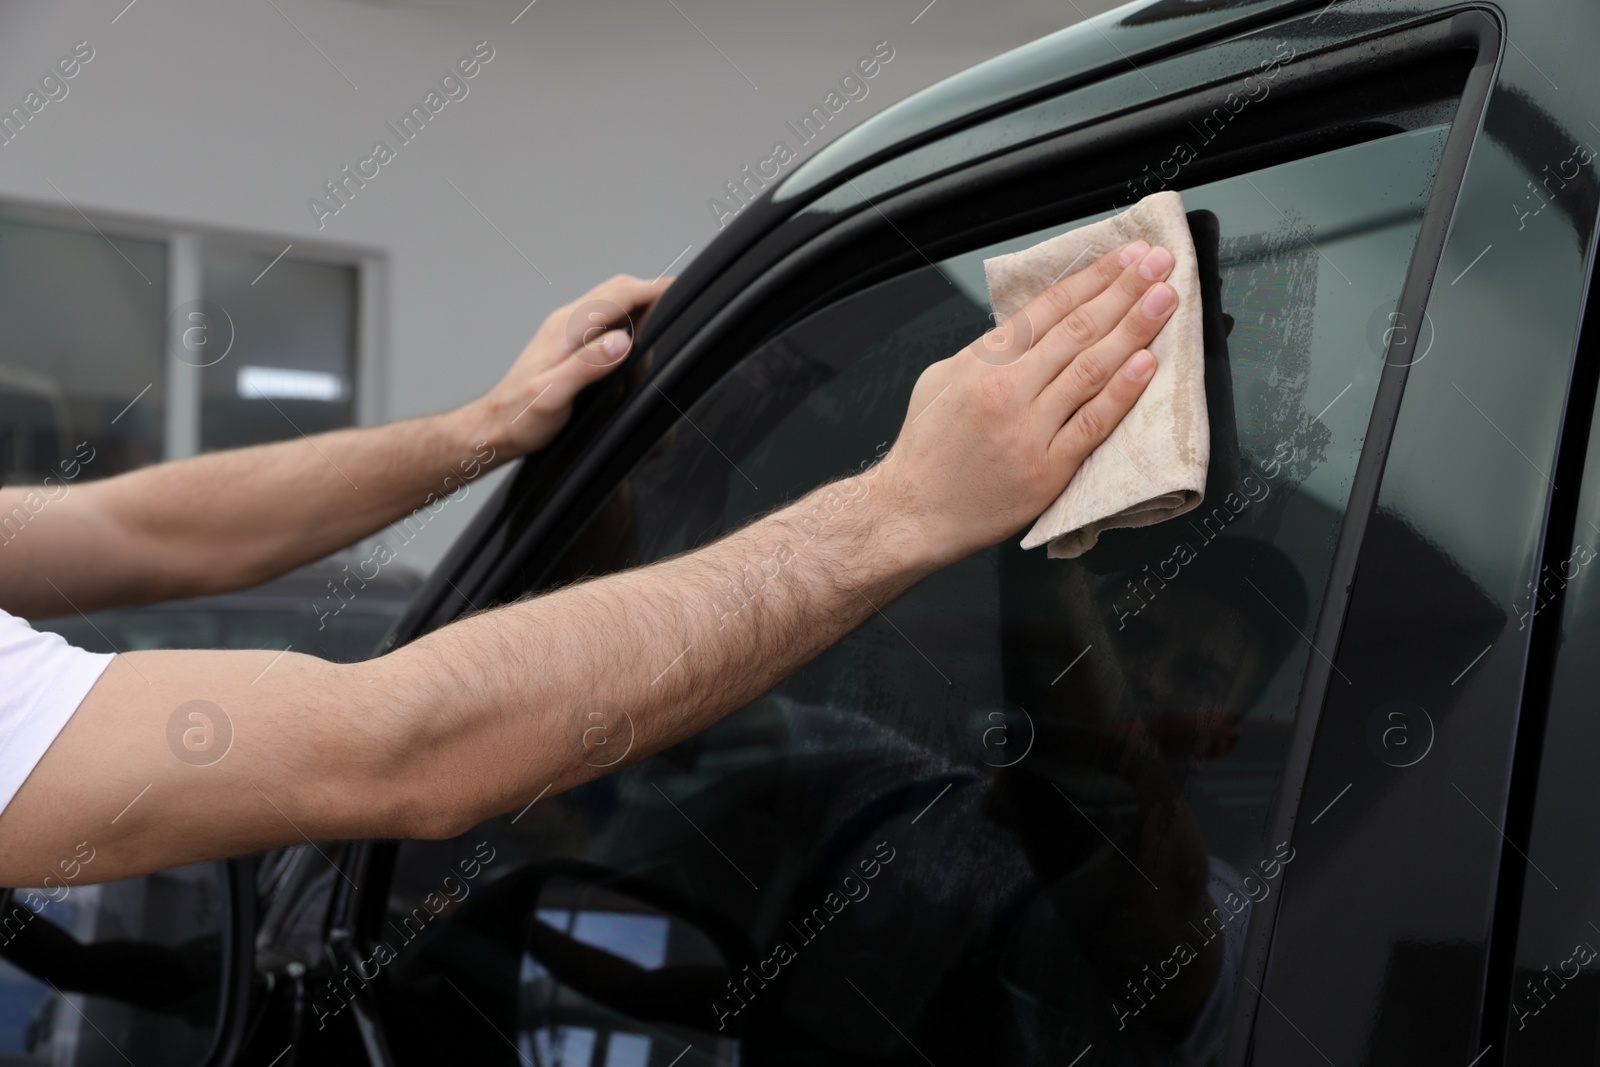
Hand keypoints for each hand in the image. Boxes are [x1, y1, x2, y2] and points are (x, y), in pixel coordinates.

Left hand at [474, 274, 672, 455]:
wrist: (495, 427)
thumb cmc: (520, 417)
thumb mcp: (554, 395)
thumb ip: (588, 366)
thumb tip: (622, 342)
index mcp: (567, 328)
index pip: (618, 295)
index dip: (653, 290)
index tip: (679, 292)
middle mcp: (568, 322)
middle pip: (618, 290)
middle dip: (651, 292)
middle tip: (680, 305)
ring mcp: (568, 331)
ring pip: (612, 303)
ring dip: (640, 304)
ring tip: (665, 318)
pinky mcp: (569, 343)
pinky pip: (604, 319)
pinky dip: (628, 319)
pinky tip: (637, 337)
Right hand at [874, 241, 1177, 568]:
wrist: (912, 514)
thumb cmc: (926, 453)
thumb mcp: (941, 381)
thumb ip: (986, 352)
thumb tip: (1028, 330)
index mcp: (981, 363)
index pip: (1048, 308)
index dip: (1092, 278)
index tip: (1125, 257)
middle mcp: (1006, 390)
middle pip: (1077, 329)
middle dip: (1124, 290)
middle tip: (1159, 264)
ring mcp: (1029, 430)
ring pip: (1091, 368)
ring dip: (1134, 329)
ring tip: (1165, 300)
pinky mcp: (1047, 470)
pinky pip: (1093, 424)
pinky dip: (1122, 392)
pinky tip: (1147, 364)